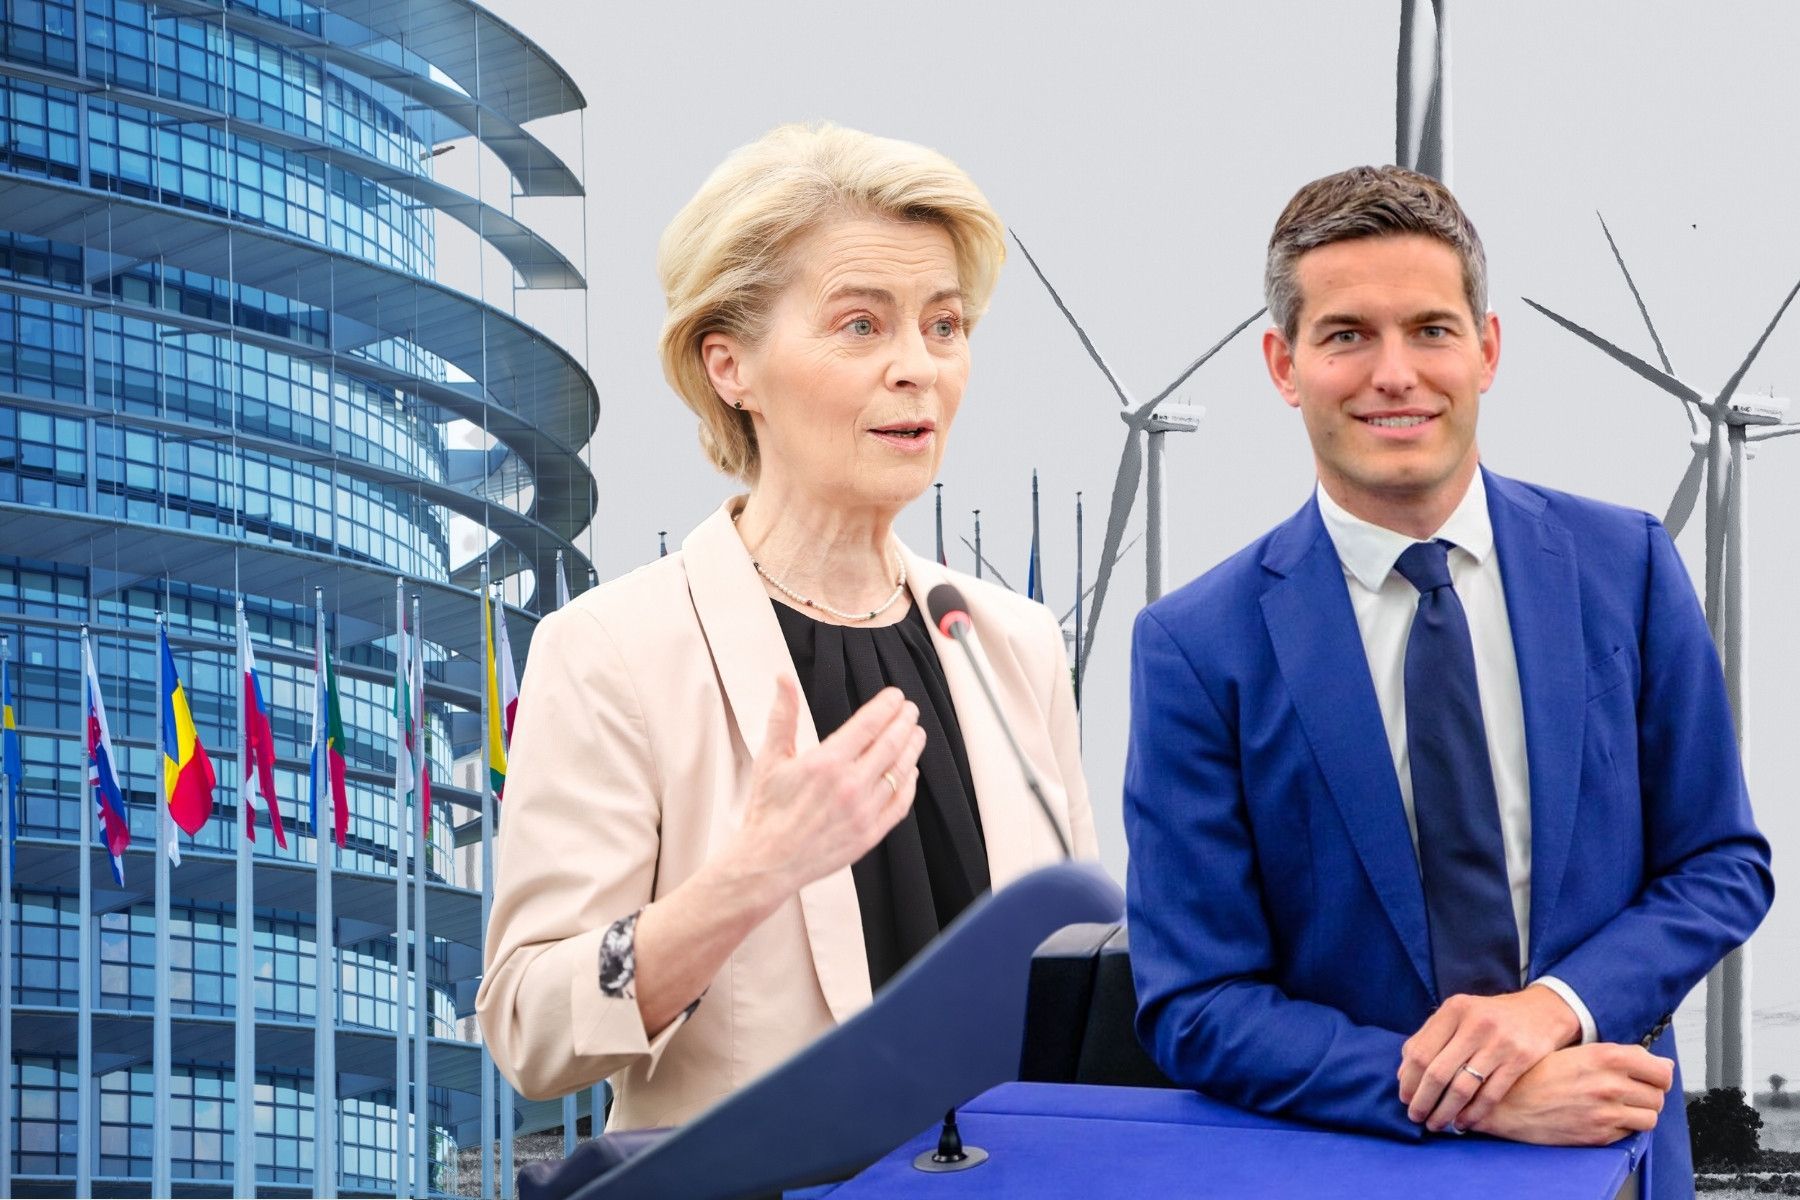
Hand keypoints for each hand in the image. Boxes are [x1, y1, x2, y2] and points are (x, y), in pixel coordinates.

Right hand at [727, 678, 924, 898]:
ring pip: (900, 773)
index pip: (869, 724)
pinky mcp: (869, 835)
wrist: (767, 862)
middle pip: (890, 744)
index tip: (896, 696)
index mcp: (826, 763)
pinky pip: (899, 805)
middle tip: (911, 710)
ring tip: (916, 734)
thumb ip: (783, 715)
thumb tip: (784, 679)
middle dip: (904, 722)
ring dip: (912, 749)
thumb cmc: (767, 811)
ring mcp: (863, 812)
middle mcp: (850, 786)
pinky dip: (909, 786)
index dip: (887, 706)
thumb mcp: (770, 758)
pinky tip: (911, 773)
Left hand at [1398, 987, 1580, 1131]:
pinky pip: (1490, 1095)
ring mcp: (1499, 1042)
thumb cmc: (1489, 1016)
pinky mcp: (1520, 1060)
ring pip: (1462, 1088)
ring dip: (1445, 1111)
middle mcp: (1474, 1024)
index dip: (1409, 1080)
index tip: (1405, 1098)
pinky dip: (1473, 1114)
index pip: (1420, 1051)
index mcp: (1453, 1010)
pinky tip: (1463, 1123)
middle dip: (1423, 1100)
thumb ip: (1428, 1038)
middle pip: (1438, 1072)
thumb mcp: (1458, 1014)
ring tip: (1437, 1124)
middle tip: (1417, 1117)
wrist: (1542, 1011)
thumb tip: (1403, 1075)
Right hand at [1465, 1044, 1671, 1145]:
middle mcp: (1610, 1085)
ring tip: (1622, 1106)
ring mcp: (1606, 1113)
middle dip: (1650, 1093)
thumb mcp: (1574, 1051)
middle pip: (1659, 1095)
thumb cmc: (1532, 1074)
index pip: (1661, 1071)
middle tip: (1633, 1091)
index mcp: (1605, 1057)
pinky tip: (1605, 1117)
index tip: (1652, 1076)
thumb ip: (1617, 1055)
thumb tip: (1658, 1063)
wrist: (1505, 1102)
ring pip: (1650, 1117)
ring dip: (1640, 1112)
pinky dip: (1624, 1127)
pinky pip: (1630, 1133)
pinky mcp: (1599, 1136)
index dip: (1659, 1074)